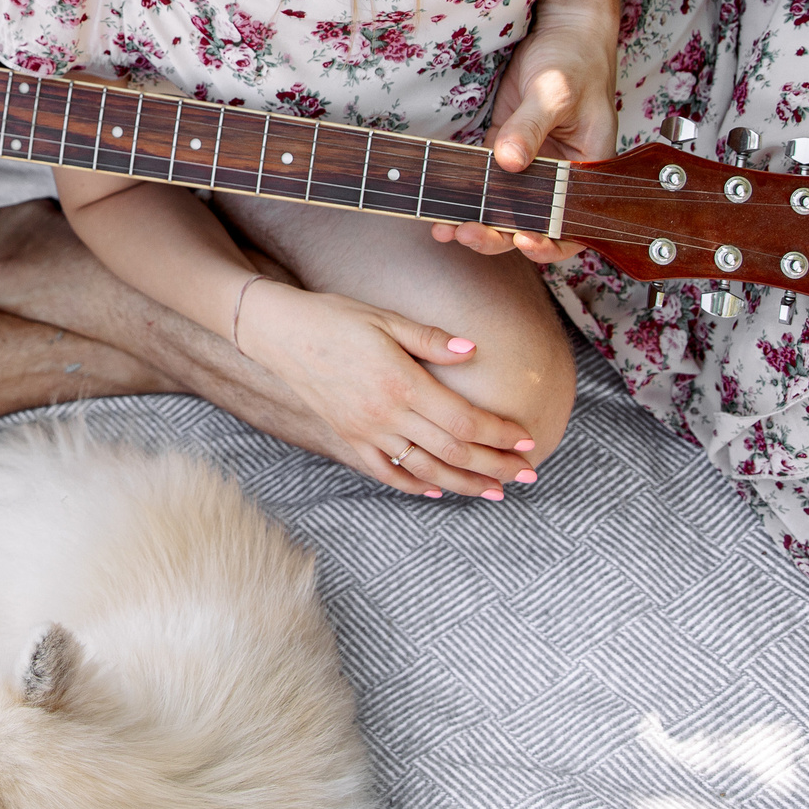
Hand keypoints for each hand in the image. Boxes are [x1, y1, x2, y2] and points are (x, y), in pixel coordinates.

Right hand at [239, 282, 539, 497]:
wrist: (280, 333)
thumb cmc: (335, 318)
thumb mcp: (385, 319)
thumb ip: (430, 339)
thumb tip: (473, 351)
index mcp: (401, 383)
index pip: (462, 419)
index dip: (499, 433)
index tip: (528, 439)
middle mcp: (386, 414)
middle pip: (452, 451)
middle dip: (495, 464)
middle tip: (528, 473)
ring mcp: (366, 431)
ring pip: (425, 469)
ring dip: (465, 483)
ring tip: (496, 490)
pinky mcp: (349, 437)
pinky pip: (385, 472)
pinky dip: (415, 485)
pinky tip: (438, 489)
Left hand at [433, 4, 619, 263]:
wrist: (562, 31)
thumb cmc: (574, 59)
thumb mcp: (556, 92)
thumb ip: (531, 127)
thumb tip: (508, 161)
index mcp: (588, 172)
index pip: (573, 224)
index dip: (550, 241)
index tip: (523, 239)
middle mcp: (560, 178)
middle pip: (531, 223)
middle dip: (500, 235)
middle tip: (468, 233)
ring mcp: (531, 166)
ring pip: (503, 208)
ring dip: (475, 221)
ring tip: (444, 229)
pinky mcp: (505, 149)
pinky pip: (484, 182)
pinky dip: (464, 196)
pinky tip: (438, 207)